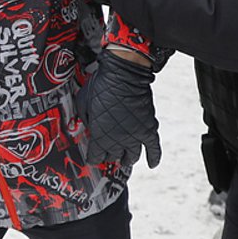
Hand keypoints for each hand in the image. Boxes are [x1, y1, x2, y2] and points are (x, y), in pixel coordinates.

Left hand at [77, 49, 161, 167]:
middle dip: (110, 156)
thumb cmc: (102, 85)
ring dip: (127, 159)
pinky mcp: (149, 129)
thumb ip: (85, 119)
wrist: (124, 74)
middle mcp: (117, 140)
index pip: (95, 157)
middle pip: (113, 157)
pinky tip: (151, 163)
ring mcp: (134, 136)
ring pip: (132, 156)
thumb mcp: (83, 102)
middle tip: (110, 154)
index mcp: (99, 136)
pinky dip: (154, 157)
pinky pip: (154, 149)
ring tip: (126, 159)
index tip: (94, 156)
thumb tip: (88, 125)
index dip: (93, 158)